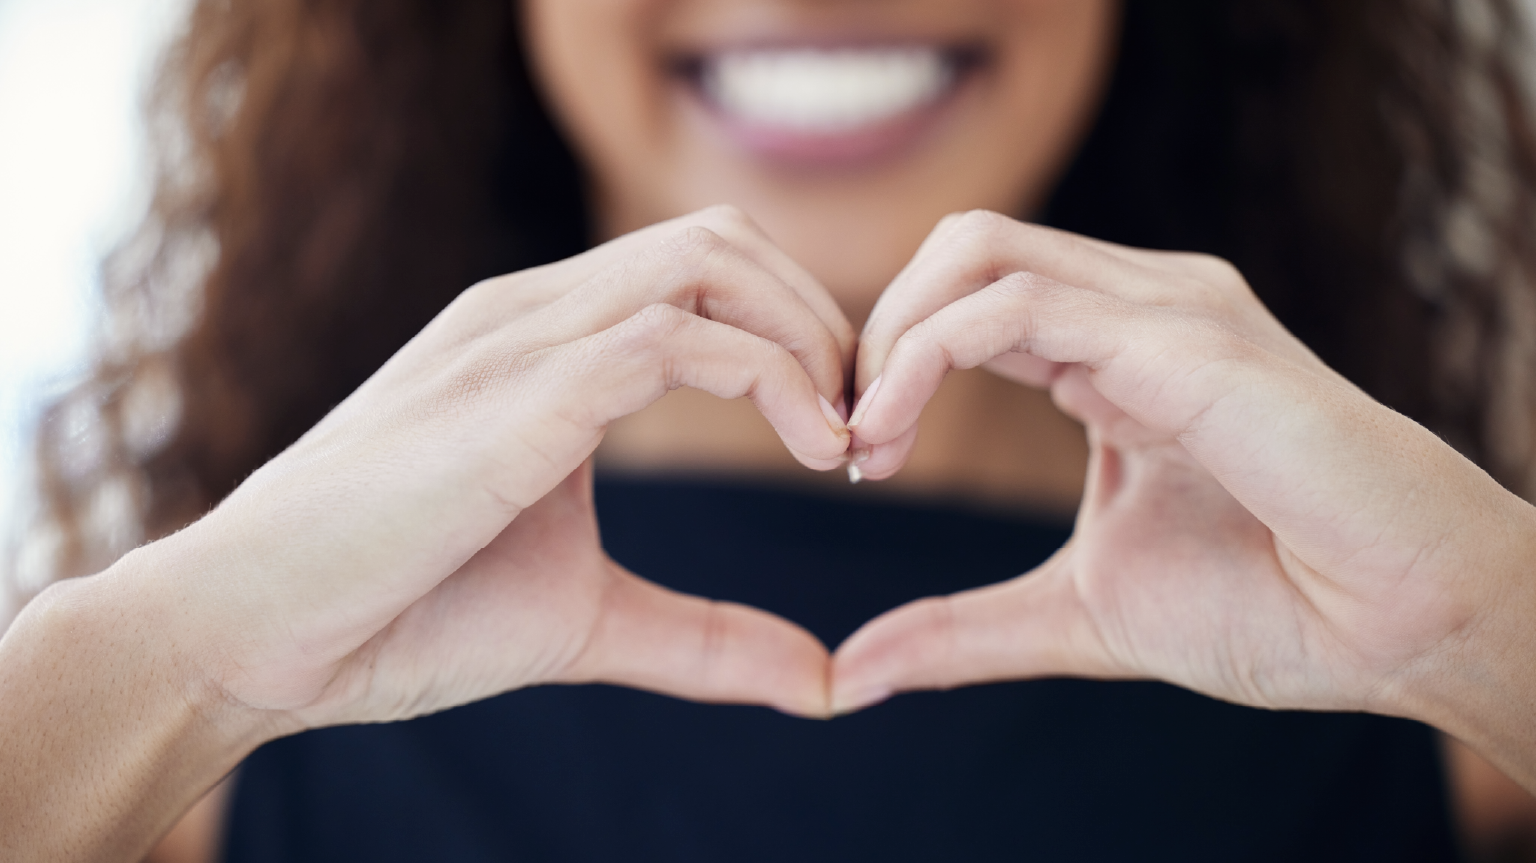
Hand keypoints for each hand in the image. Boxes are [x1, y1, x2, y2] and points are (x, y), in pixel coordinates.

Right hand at [152, 205, 853, 727]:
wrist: (257, 637)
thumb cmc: (402, 616)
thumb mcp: (588, 621)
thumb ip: (707, 639)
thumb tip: (822, 683)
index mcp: (542, 343)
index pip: (703, 270)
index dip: (798, 334)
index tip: (845, 432)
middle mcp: (532, 315)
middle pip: (722, 240)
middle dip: (820, 320)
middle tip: (864, 426)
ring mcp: (519, 341)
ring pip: (707, 262)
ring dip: (806, 338)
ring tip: (843, 438)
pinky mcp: (515, 394)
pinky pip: (671, 337)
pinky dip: (769, 378)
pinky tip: (810, 447)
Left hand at [831, 211, 1535, 743]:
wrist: (1397, 628)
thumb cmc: (1273, 605)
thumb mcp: (1080, 612)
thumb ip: (966, 628)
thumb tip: (855, 671)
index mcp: (1117, 349)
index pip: (970, 297)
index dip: (889, 360)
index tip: (853, 454)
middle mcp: (1139, 306)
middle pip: (961, 247)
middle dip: (875, 331)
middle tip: (847, 438)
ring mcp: (1164, 309)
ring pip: (976, 250)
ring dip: (889, 337)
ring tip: (863, 441)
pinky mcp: (1181, 338)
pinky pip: (1014, 307)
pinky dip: (924, 357)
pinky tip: (892, 431)